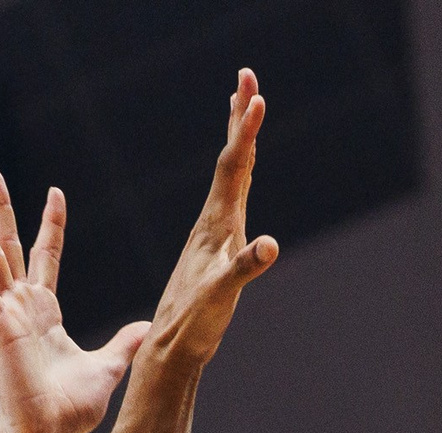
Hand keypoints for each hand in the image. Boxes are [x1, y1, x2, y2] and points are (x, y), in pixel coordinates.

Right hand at [0, 168, 147, 432]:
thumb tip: (146, 326)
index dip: (49, 225)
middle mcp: (20, 308)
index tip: (55, 192)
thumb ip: (124, 343)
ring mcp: (4, 315)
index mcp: (44, 313)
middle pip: (7, 245)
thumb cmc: (72, 410)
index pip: (44, 257)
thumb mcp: (109, 366)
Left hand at [141, 69, 278, 369]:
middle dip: (240, 117)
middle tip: (247, 75)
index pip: (233, 165)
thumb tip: (270, 245)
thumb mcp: (221, 294)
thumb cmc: (195, 323)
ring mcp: (214, 232)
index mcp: (215, 223)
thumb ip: (245, 268)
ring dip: (239, 138)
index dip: (246, 130)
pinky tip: (242, 171)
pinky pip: (231, 197)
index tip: (255, 94)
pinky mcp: (217, 247)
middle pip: (230, 157)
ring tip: (243, 107)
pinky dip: (240, 173)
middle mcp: (212, 220)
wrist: (171, 348)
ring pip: (230, 174)